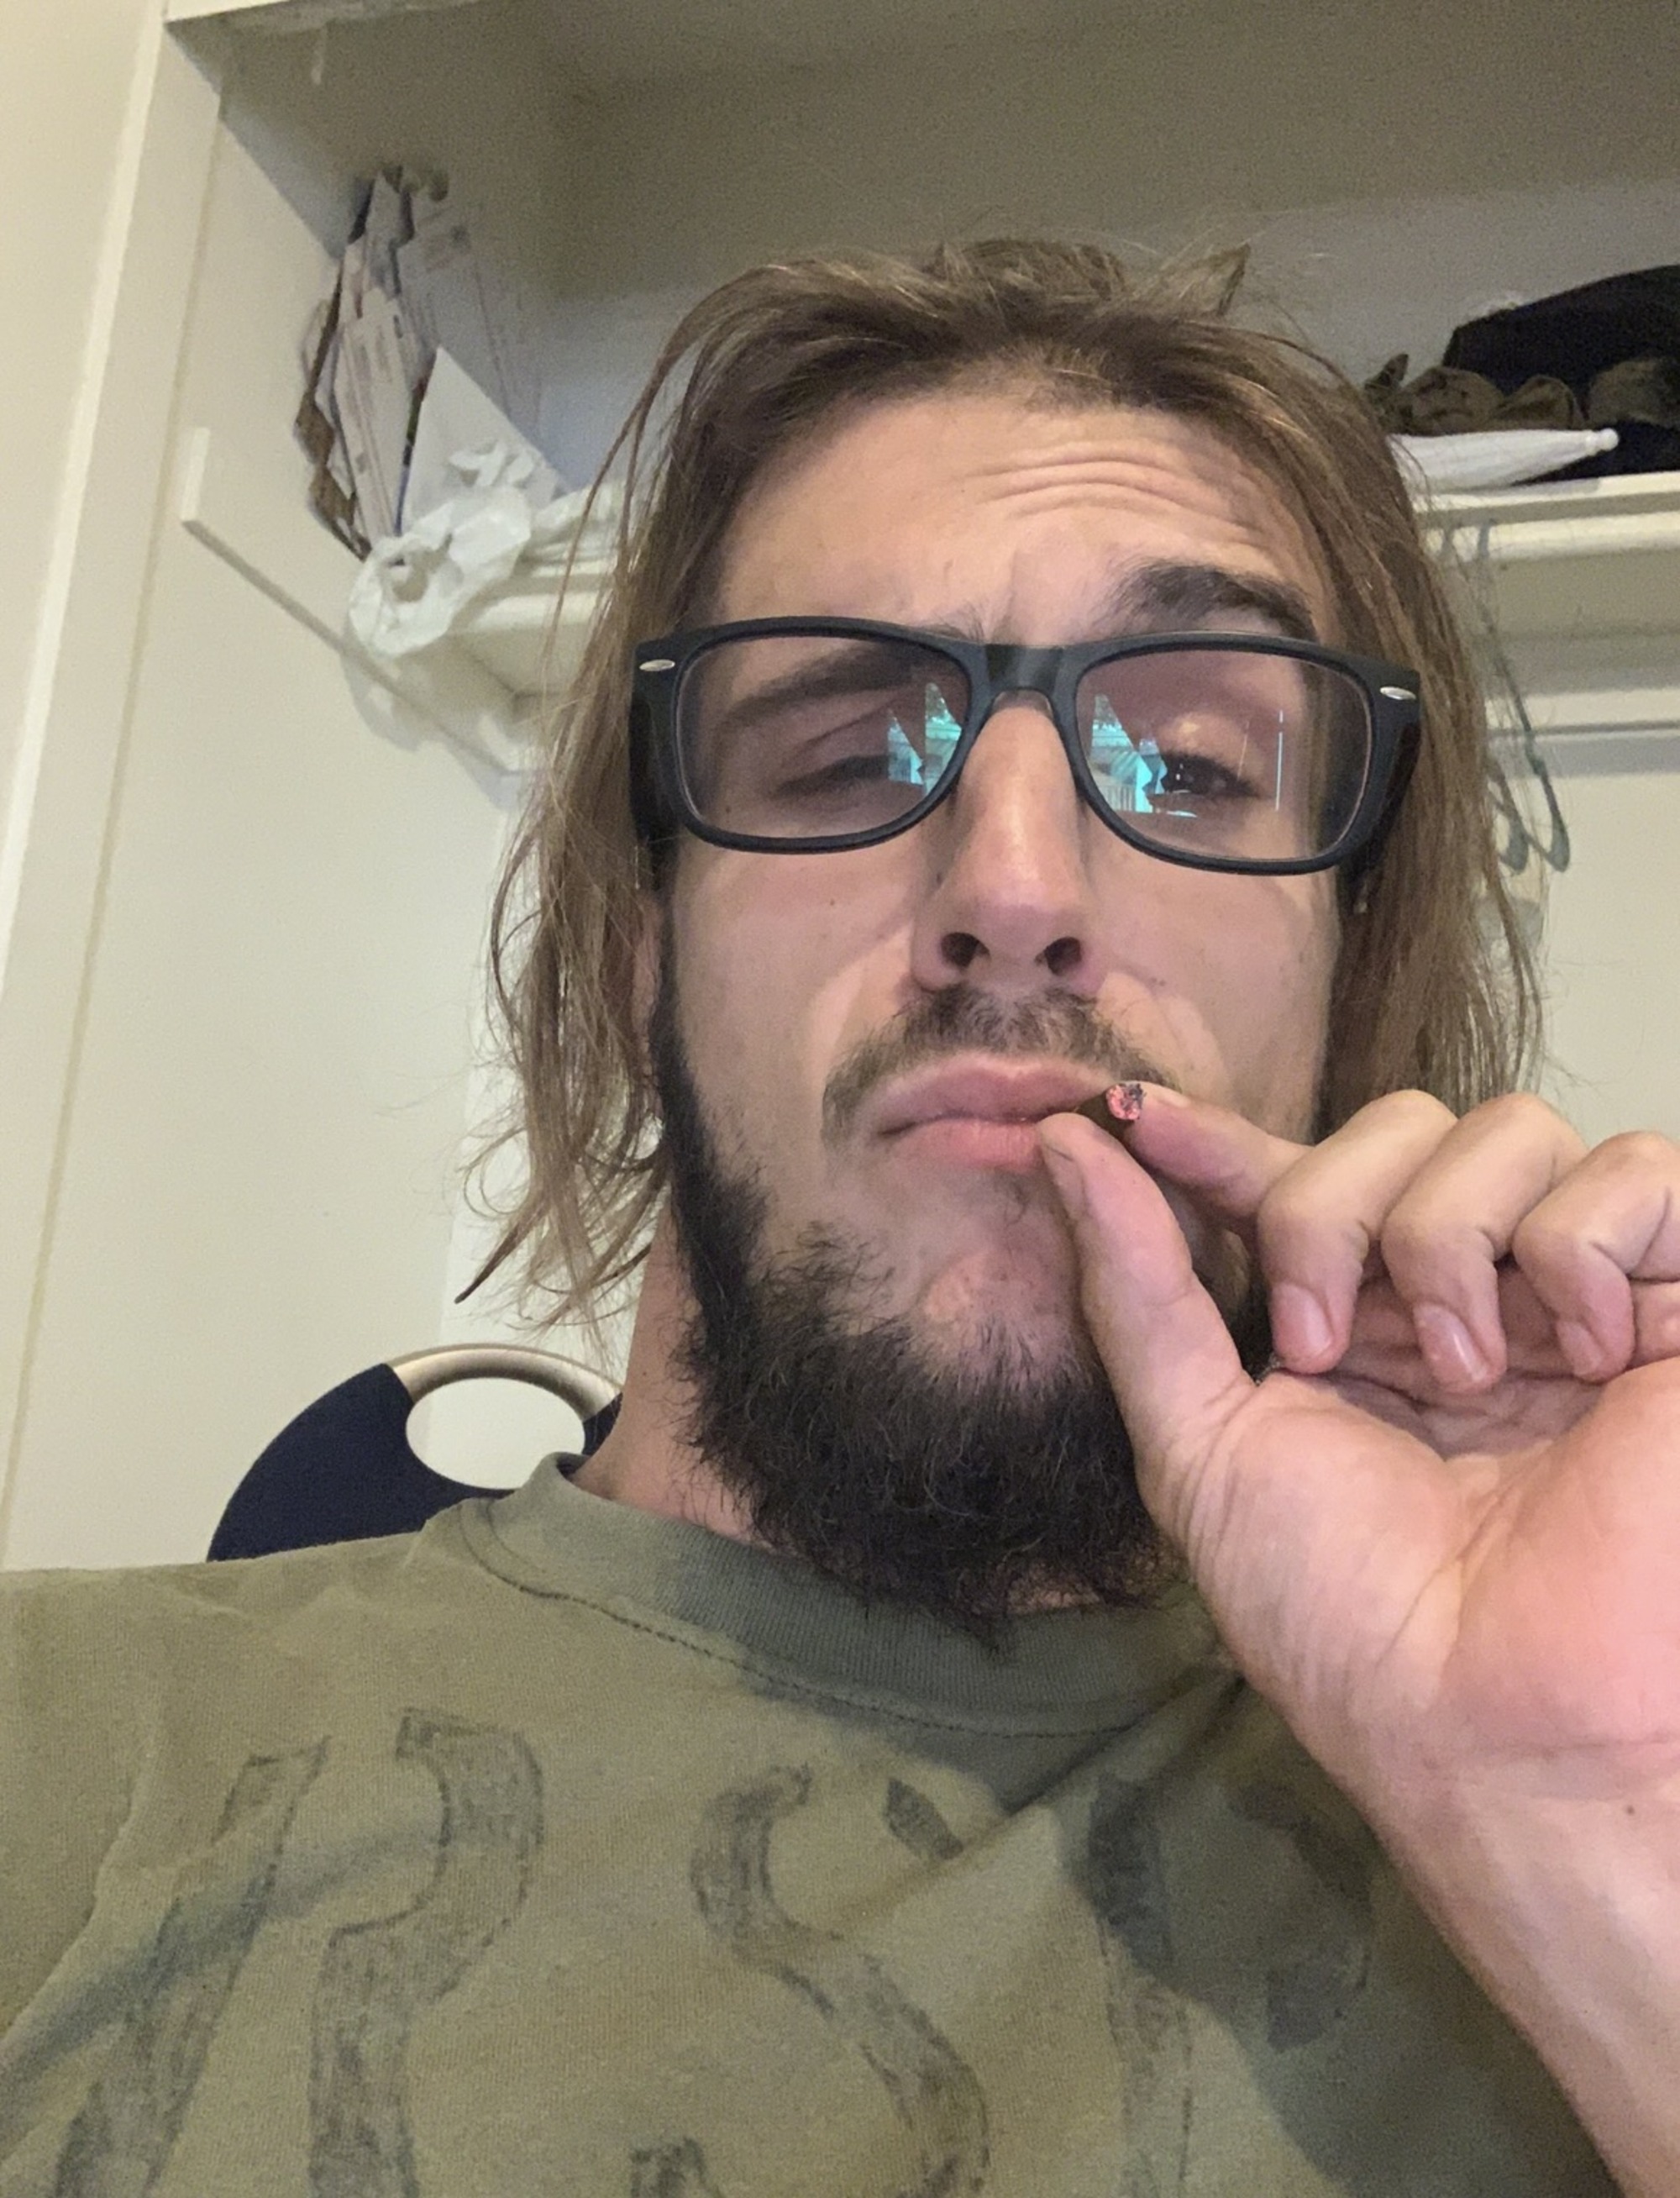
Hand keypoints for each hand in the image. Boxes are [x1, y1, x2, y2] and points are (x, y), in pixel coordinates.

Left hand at [1037, 1087, 1679, 1807]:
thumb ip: (1136, 1291)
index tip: (1129, 1118)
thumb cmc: (1351, 1616)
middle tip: (1325, 1348)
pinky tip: (1579, 1359)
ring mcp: (1579, 1294)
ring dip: (1448, 1242)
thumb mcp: (1202, 1447)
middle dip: (1327, 1213)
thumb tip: (1060, 1145)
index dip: (1215, 1136)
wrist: (1506, 1724)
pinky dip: (1580, 1247)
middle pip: (1394, 1125)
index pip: (1289, 1172)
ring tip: (1467, 1379)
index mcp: (1359, 1324)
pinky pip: (1641, 1172)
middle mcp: (1469, 1292)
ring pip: (1510, 1129)